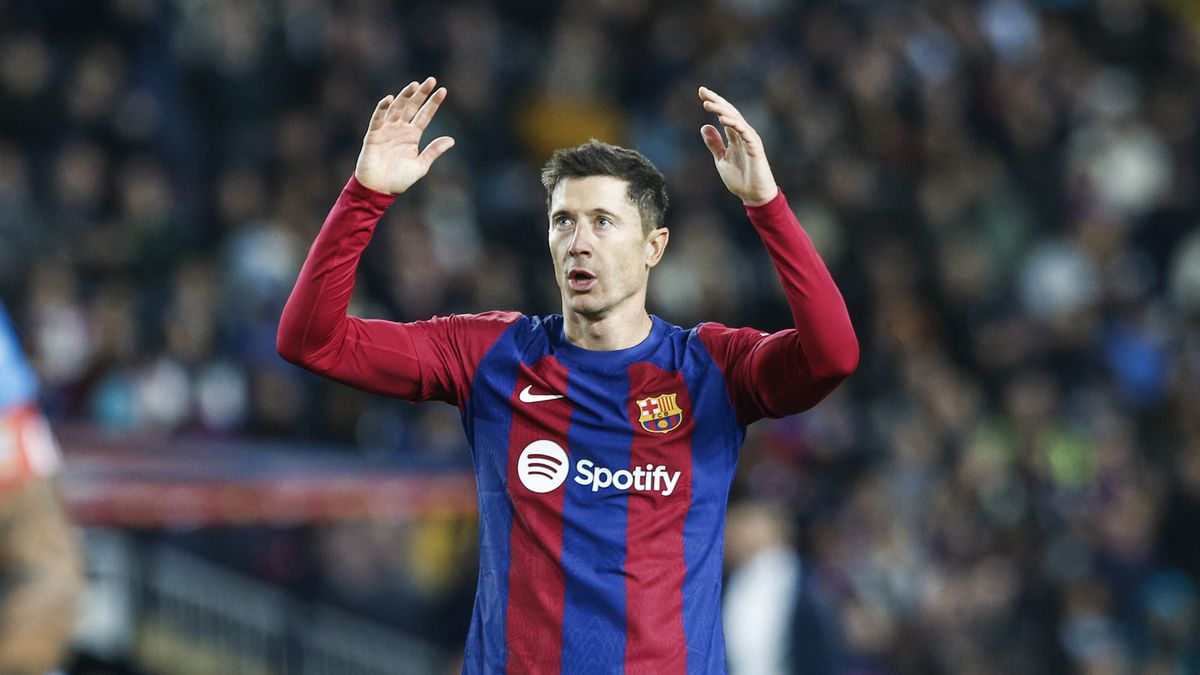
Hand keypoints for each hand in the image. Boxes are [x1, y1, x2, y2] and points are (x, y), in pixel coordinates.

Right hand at [355, 76, 455, 194]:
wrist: (379, 189)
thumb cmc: (399, 179)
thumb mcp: (421, 166)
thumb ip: (434, 151)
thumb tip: (452, 140)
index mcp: (413, 135)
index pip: (425, 115)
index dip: (433, 103)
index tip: (443, 91)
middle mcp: (400, 129)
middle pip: (412, 107)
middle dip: (420, 94)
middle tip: (431, 80)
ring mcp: (387, 130)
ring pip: (396, 109)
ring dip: (404, 96)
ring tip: (414, 85)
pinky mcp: (374, 135)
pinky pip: (378, 119)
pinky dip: (382, 109)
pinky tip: (389, 99)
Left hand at [698, 86, 777, 205]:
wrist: (754, 195)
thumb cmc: (740, 179)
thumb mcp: (721, 160)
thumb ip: (714, 144)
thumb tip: (704, 126)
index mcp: (735, 136)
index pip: (724, 114)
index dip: (714, 103)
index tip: (701, 92)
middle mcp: (743, 134)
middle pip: (729, 112)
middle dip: (716, 101)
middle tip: (702, 91)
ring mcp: (750, 140)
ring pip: (736, 119)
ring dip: (722, 111)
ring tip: (708, 104)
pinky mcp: (755, 148)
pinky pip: (744, 132)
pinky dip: (734, 124)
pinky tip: (723, 119)